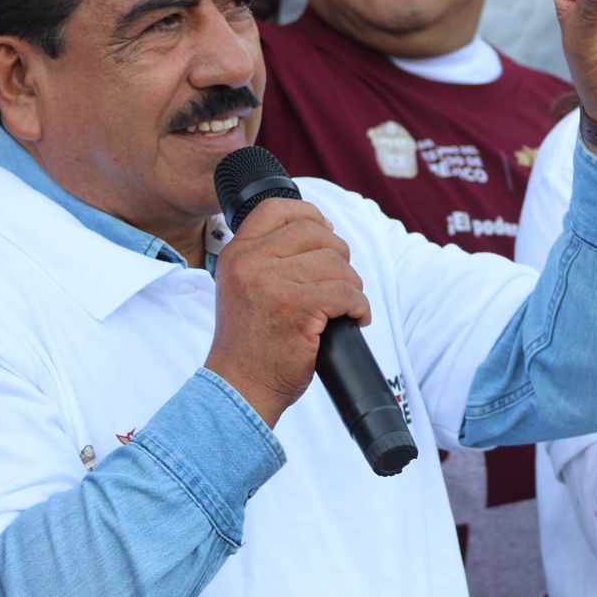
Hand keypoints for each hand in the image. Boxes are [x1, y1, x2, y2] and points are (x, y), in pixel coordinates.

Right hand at [205, 198, 370, 426]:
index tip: (327, 233)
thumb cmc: (250, 344)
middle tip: (338, 285)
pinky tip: (355, 319)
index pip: (276, 208)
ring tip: (343, 307)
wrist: (240, 388)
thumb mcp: (244, 288)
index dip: (310, 214)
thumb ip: (267, 258)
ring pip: (336, 263)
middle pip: (316, 233)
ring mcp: (272, 282)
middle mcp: (250, 262)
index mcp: (237, 254)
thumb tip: (321, 229)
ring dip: (350, 286)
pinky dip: (360, 307)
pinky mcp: (297, 306)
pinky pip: (347, 292)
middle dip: (338, 257)